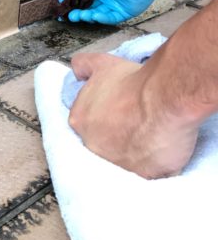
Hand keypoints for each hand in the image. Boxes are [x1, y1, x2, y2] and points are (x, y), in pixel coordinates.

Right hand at [59, 0, 169, 24]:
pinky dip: (101, 18)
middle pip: (87, 9)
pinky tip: (95, 15)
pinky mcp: (122, 13)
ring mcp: (112, 6)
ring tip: (83, 15)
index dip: (71, 5)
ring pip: (96, 15)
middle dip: (78, 13)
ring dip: (88, 16)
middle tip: (71, 16)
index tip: (63, 11)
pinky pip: (109, 19)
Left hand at [69, 53, 198, 178]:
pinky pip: (144, 176)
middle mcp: (91, 145)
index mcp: (79, 121)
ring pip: (122, 162)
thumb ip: (83, 66)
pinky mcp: (140, 176)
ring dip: (133, 153)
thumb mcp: (102, 64)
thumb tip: (76, 71)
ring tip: (148, 140)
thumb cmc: (134, 81)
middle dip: (116, 139)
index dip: (105, 122)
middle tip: (135, 127)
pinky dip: (151, 167)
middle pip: (101, 146)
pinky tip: (158, 154)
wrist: (164, 98)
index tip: (119, 118)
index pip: (86, 126)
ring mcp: (114, 163)